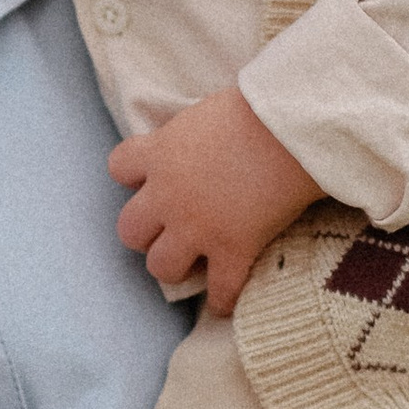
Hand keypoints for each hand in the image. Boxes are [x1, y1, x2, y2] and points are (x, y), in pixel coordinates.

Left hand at [108, 85, 320, 316]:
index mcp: (160, 154)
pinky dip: (222, 299)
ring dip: (175, 265)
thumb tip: (205, 136)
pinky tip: (227, 298)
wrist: (290, 131)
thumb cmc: (257, 109)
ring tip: (195, 260)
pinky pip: (219, 292)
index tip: (154, 177)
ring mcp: (197, 228)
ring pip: (160, 267)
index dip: (134, 175)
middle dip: (147, 232)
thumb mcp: (207, 113)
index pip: (119, 167)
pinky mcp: (232, 251)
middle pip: (129, 230)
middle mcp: (169, 196)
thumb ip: (192, 134)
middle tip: (172, 227)